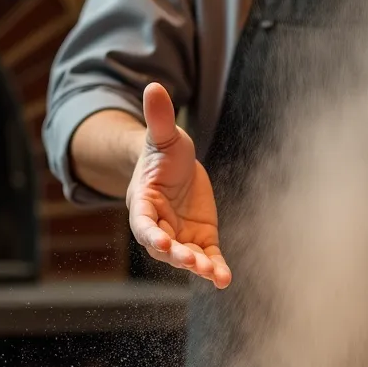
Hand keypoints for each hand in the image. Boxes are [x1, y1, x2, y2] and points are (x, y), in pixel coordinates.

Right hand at [127, 83, 231, 287]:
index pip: (142, 222)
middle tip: (192, 262)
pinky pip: (207, 257)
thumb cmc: (163, 151)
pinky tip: (225, 279)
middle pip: (163, 246)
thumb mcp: (164, 135)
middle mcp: (158, 225)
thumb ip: (158, 119)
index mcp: (143, 202)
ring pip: (185, 256)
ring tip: (215, 274)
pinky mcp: (200, 239)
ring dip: (198, 266)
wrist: (176, 166)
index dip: (150, 234)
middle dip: (176, 256)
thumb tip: (154, 87)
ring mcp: (179, 235)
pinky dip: (215, 268)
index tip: (161, 243)